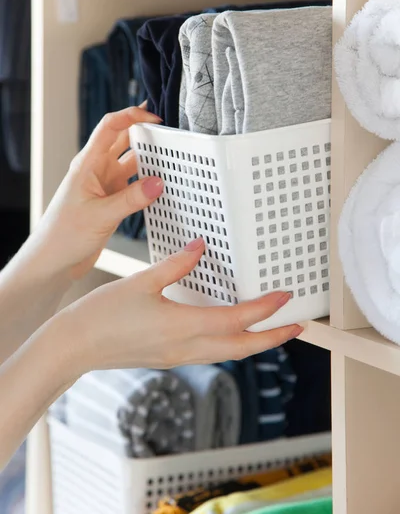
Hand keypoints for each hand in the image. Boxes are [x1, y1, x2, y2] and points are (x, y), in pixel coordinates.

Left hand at [30, 106, 162, 278]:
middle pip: (123, 140)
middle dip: (143, 132)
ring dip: (148, 159)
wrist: (53, 261)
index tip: (154, 118)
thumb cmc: (64, 235)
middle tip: (168, 131)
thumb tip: (158, 183)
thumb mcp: (101, 215)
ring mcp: (105, 185)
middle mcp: (96, 170)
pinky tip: (162, 184)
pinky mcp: (111, 201)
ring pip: (131, 162)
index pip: (110, 127)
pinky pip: (134, 184)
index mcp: (87, 164)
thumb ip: (131, 199)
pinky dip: (147, 182)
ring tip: (171, 156)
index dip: (131, 116)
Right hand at [60, 238, 302, 373]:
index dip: (266, 310)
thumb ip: (176, 265)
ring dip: (255, 344)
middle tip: (299, 327)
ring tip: (273, 332)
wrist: (76, 345)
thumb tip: (201, 248)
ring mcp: (178, 357)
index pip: (236, 320)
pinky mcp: (169, 358)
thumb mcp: (141, 282)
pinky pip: (211, 353)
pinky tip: (230, 333)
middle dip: (273, 338)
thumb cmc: (103, 314)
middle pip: (242, 348)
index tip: (286, 298)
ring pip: (228, 354)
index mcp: (182, 327)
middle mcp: (185, 348)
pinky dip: (231, 345)